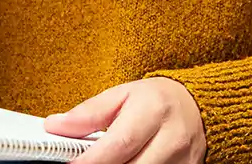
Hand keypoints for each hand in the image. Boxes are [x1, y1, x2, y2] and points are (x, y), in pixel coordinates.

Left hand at [44, 78, 205, 163]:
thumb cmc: (155, 100)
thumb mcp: (122, 94)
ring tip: (108, 162)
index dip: (91, 161)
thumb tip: (55, 126)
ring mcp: (183, 163)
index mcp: (153, 110)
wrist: (196, 107)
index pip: (119, 145)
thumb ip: (89, 112)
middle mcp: (172, 140)